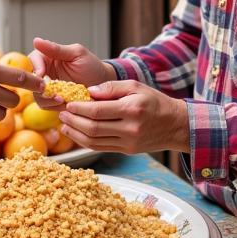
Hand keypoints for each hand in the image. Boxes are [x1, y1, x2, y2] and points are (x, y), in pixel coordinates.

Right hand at [29, 37, 113, 107]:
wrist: (104, 85)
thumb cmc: (91, 66)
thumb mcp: (76, 54)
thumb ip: (56, 49)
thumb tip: (36, 40)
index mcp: (48, 58)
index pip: (33, 60)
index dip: (36, 67)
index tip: (42, 74)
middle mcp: (45, 73)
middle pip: (32, 79)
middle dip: (40, 86)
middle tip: (51, 90)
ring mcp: (48, 88)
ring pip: (37, 95)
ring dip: (47, 98)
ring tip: (62, 99)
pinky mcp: (53, 102)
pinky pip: (46, 105)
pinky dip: (54, 106)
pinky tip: (65, 105)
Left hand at [58, 79, 189, 154]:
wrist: (175, 125)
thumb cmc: (154, 101)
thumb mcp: (135, 86)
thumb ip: (111, 87)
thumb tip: (89, 91)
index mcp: (131, 109)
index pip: (97, 111)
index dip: (79, 109)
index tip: (68, 104)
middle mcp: (130, 128)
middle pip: (93, 128)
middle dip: (73, 121)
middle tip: (61, 114)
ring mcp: (128, 142)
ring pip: (94, 141)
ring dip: (75, 134)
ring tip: (64, 125)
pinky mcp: (126, 151)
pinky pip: (101, 148)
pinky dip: (85, 142)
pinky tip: (76, 134)